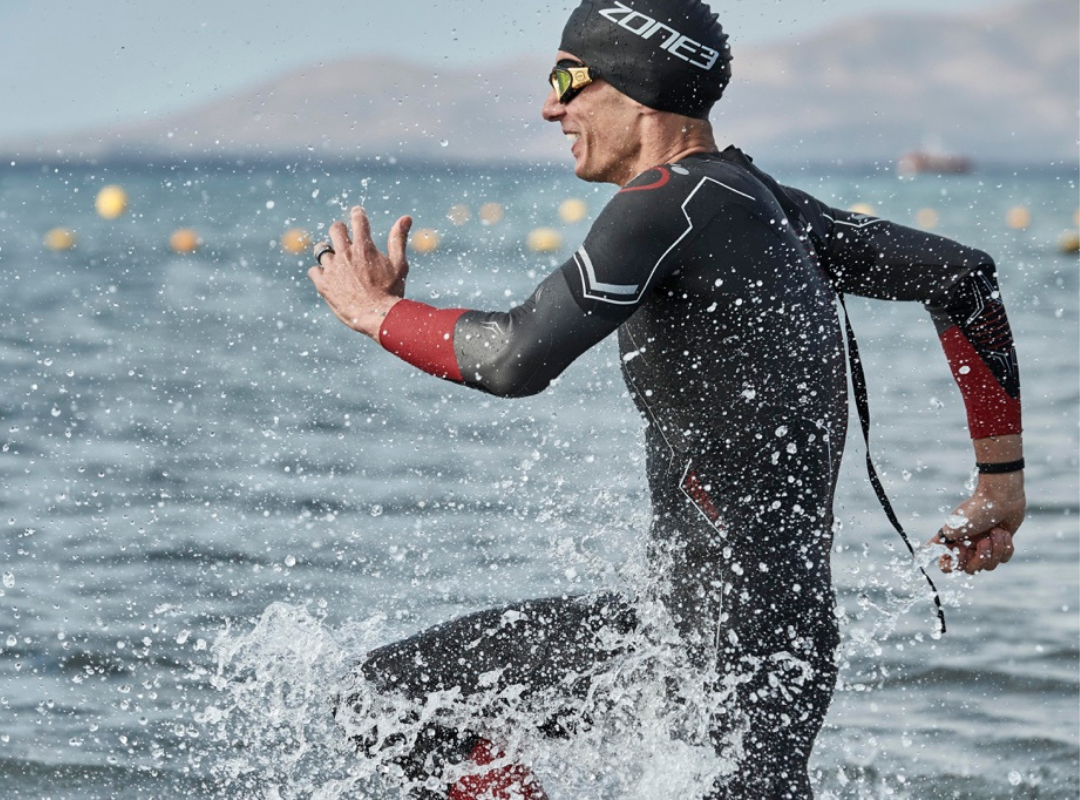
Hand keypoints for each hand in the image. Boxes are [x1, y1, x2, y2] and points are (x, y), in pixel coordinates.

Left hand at [308, 206, 411, 339]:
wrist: (377, 316)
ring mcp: (332, 268)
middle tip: (345, 238)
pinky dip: (320, 272)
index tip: (358, 213)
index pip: (358, 219)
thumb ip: (398, 239)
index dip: (358, 214)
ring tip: (338, 263)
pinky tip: (329, 278)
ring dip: (330, 253)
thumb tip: (406, 217)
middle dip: (341, 230)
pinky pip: (314, 270)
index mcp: (364, 246)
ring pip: (322, 249)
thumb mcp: (399, 264)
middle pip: (336, 229)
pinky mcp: (323, 283)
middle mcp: (345, 253)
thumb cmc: (391, 291)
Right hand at [930, 471, 1024, 574]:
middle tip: (984, 540)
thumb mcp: (954, 526)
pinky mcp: (1002, 545)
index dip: (953, 564)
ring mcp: (986, 547)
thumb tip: (923, 549)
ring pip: (990, 566)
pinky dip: (1006, 546)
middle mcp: (969, 547)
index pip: (948, 566)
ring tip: (996, 532)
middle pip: (972, 569)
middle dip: (981, 556)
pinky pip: (1004, 559)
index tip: (960, 550)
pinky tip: (1004, 532)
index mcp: (955, 543)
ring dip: (995, 548)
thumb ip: (940, 541)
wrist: (1001, 498)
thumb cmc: (975, 510)